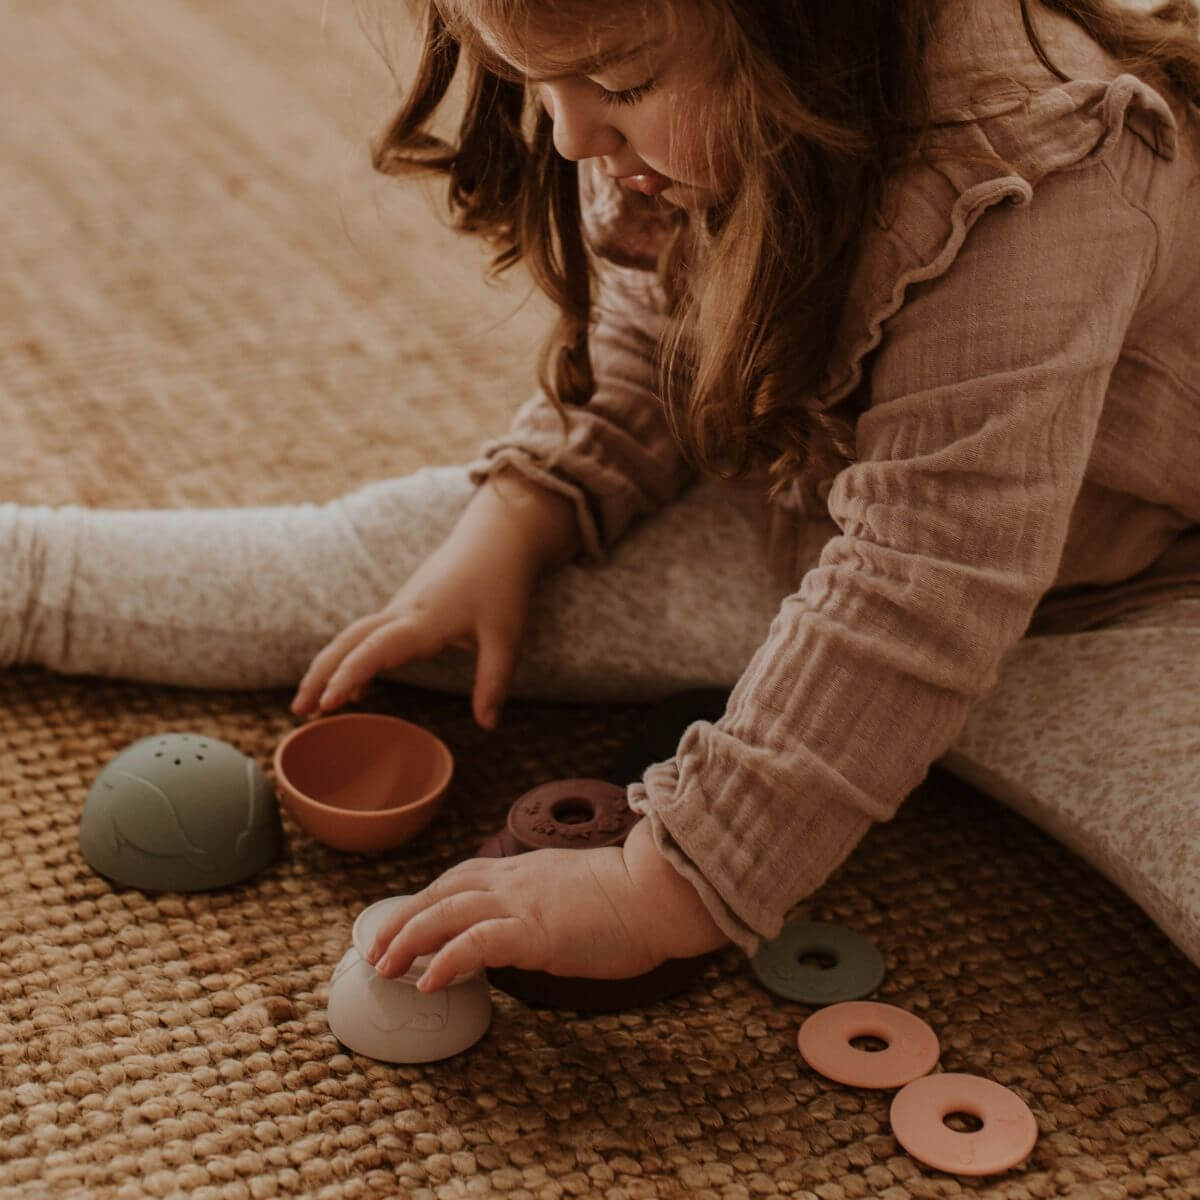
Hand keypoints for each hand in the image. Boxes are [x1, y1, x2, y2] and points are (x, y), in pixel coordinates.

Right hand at [291, 472, 578, 728]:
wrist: (497, 537)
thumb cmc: (502, 583)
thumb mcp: (506, 635)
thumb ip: (494, 681)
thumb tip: (487, 726)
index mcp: (423, 620)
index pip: (375, 649)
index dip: (349, 676)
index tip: (327, 703)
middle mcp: (402, 613)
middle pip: (348, 642)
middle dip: (320, 675)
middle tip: (298, 712)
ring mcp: (400, 609)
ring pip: (353, 637)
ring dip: (329, 668)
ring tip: (311, 707)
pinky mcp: (405, 609)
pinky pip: (369, 636)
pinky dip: (352, 660)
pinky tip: (355, 692)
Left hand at [367, 819, 729, 990]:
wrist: (660, 892)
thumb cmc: (631, 899)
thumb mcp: (574, 892)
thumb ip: (543, 905)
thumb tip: (528, 930)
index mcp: (524, 870)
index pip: (459, 878)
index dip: (425, 899)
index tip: (403, 921)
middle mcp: (514, 880)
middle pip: (441, 892)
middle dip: (402, 919)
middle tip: (375, 949)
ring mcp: (522, 903)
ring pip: (446, 913)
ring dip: (409, 938)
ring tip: (385, 966)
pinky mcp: (534, 931)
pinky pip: (476, 943)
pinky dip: (446, 959)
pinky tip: (428, 980)